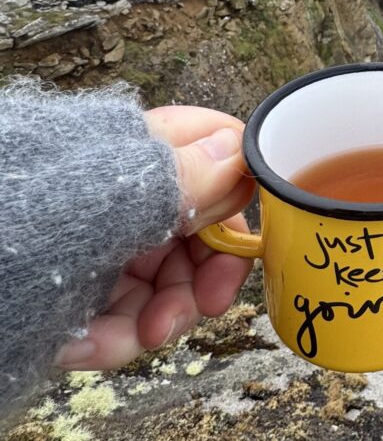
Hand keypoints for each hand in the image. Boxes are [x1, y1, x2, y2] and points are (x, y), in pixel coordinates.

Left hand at [55, 106, 256, 369]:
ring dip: (158, 318)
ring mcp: (95, 245)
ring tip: (136, 340)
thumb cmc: (12, 222)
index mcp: (129, 150)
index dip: (235, 194)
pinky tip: (80, 348)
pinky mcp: (71, 292)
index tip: (243, 236)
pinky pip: (113, 318)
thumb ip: (180, 176)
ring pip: (159, 282)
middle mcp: (118, 193)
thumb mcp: (105, 198)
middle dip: (202, 273)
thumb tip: (240, 150)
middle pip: (195, 227)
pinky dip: (108, 339)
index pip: (209, 151)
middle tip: (206, 306)